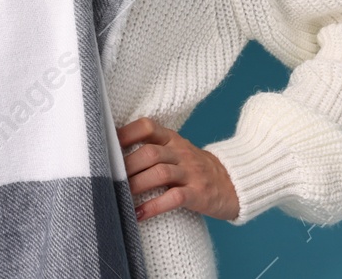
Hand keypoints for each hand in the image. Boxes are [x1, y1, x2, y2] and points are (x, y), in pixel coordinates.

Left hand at [117, 116, 238, 222]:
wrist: (233, 183)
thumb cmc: (194, 168)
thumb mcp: (176, 151)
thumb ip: (152, 149)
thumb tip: (113, 154)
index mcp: (173, 139)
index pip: (148, 126)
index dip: (126, 133)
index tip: (107, 144)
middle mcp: (181, 152)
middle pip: (150, 153)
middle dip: (126, 166)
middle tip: (108, 178)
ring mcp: (191, 173)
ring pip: (160, 173)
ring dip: (136, 185)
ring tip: (119, 195)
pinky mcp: (199, 194)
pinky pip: (174, 199)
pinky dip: (153, 207)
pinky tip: (138, 214)